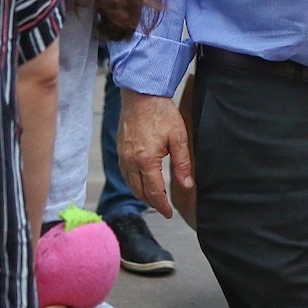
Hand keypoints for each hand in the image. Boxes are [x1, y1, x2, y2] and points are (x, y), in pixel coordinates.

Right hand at [117, 90, 191, 219]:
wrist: (141, 93)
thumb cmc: (161, 113)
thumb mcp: (179, 138)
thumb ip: (182, 164)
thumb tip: (187, 185)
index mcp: (146, 160)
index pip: (154, 192)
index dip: (162, 206)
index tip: (169, 214)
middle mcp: (130, 161)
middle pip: (139, 191)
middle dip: (151, 203)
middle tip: (163, 208)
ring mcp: (122, 155)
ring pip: (130, 184)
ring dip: (141, 194)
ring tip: (154, 197)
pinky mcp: (120, 149)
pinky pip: (124, 173)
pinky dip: (133, 182)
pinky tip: (142, 181)